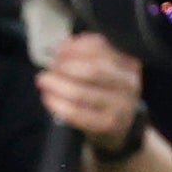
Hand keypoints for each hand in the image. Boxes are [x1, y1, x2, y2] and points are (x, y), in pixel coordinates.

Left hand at [38, 32, 143, 147]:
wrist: (120, 127)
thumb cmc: (105, 93)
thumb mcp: (104, 70)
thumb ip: (86, 54)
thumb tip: (65, 44)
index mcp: (128, 65)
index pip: (100, 48)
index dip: (74, 48)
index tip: (58, 50)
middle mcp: (128, 84)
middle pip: (92, 70)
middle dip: (64, 67)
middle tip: (50, 68)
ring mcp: (119, 106)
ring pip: (81, 92)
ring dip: (56, 84)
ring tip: (44, 80)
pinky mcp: (105, 124)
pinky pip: (75, 113)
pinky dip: (57, 103)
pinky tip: (48, 97)